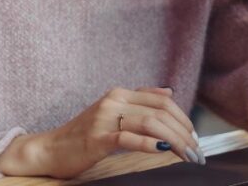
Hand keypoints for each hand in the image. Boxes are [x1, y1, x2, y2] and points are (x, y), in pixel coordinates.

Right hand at [0, 87, 203, 178]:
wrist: (50, 149)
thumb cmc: (83, 135)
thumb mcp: (112, 112)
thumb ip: (139, 100)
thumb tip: (168, 90)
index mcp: (119, 94)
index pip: (162, 99)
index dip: (183, 118)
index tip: (195, 137)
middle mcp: (113, 101)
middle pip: (160, 112)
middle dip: (184, 133)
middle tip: (197, 152)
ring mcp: (104, 118)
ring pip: (150, 123)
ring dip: (175, 141)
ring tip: (187, 156)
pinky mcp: (96, 137)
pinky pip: (127, 138)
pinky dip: (148, 144)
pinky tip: (162, 151)